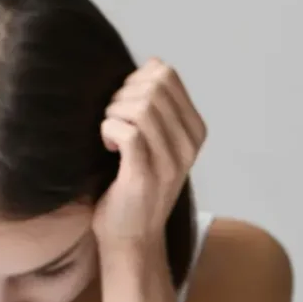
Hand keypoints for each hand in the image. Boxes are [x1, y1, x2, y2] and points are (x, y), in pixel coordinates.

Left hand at [93, 58, 206, 247]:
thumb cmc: (133, 184)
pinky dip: (108, 131)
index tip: (123, 106)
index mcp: (194, 130)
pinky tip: (108, 146)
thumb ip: (156, 104)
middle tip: (112, 121)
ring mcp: (171, 162)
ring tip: (110, 135)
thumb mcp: (155, 140)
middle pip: (152, 87)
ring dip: (113, 114)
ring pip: (140, 108)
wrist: (131, 238)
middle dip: (122, 96)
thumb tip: (153, 63)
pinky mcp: (145, 177)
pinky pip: (127, 132)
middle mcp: (189, 145)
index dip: (135, 80)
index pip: (166, 75)